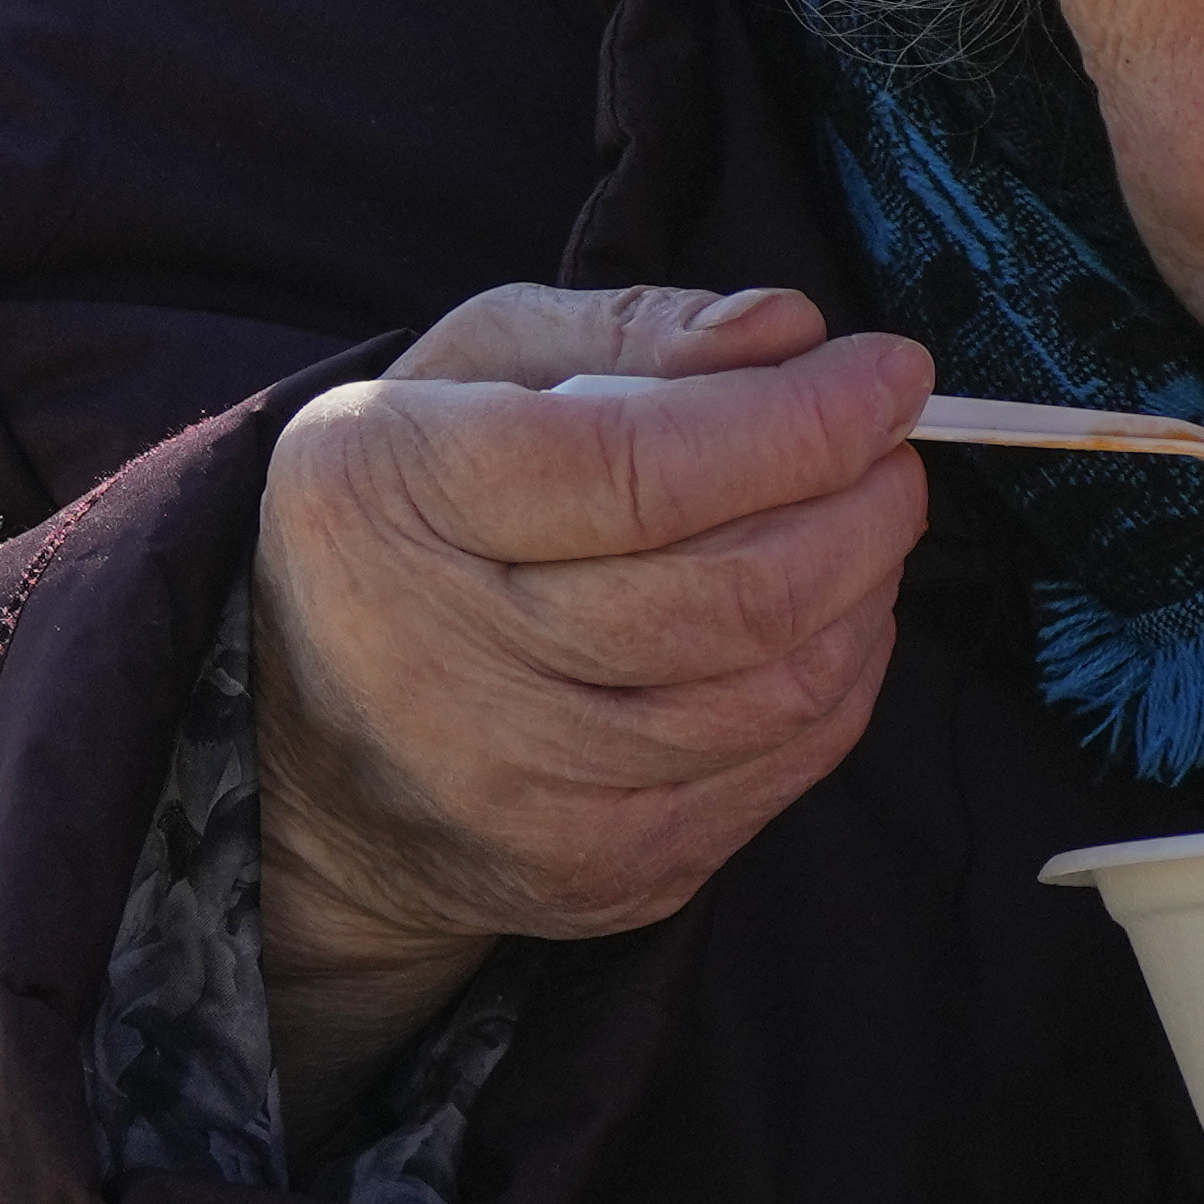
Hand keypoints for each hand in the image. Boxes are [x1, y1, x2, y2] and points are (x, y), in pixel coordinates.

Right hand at [254, 286, 929, 1132]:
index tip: (889, 371)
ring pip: (777, 689)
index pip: (641, 471)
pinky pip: (779, 768)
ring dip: (867, 588)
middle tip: (894, 446)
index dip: (801, 422)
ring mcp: (523, 792)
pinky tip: (830, 616)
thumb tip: (787, 332)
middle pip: (732, 592)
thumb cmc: (414, 514)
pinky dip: (839, 677)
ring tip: (866, 519)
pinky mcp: (596, 871)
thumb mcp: (473, 371)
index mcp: (390, 497)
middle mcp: (442, 663)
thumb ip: (630, 331)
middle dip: (861, 503)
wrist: (309, 753)